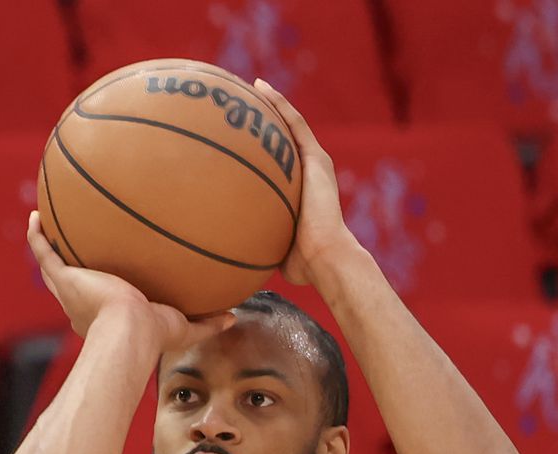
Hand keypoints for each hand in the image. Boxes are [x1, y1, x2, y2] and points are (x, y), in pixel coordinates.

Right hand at [27, 212, 234, 351]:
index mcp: (104, 317)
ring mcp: (70, 290)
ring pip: (53, 267)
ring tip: (44, 224)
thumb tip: (234, 317)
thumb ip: (207, 324)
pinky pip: (44, 253)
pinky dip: (37, 235)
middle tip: (73, 252)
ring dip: (47, 246)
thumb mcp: (185, 328)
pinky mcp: (64, 279)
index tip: (105, 280)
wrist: (129, 333)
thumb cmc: (152, 337)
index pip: (99, 302)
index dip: (99, 291)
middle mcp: (82, 304)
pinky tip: (36, 216)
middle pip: (72, 284)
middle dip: (71, 270)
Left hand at [253, 79, 359, 287]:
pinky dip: (279, 104)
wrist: (325, 257)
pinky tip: (260, 87)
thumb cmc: (302, 264)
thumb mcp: (273, 247)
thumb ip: (257, 242)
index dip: (261, 147)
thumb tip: (231, 258)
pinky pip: (294, 123)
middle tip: (241, 103)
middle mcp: (309, 172)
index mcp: (300, 190)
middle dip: (265, 120)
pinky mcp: (316, 157)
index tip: (240, 135)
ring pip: (290, 123)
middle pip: (284, 138)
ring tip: (250, 85)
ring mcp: (314, 162)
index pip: (279, 162)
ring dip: (271, 103)